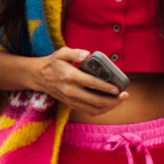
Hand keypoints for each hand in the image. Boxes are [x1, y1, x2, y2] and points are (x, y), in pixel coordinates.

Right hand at [0, 46, 123, 117]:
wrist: (39, 76)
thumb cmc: (53, 63)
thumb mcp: (62, 53)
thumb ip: (74, 52)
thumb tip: (87, 54)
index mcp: (70, 77)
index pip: (91, 84)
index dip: (106, 87)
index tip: (117, 89)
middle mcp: (71, 91)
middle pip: (95, 100)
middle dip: (112, 100)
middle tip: (124, 96)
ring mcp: (71, 100)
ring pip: (93, 109)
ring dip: (109, 107)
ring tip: (119, 101)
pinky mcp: (71, 104)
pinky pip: (88, 111)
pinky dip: (101, 110)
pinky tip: (109, 104)